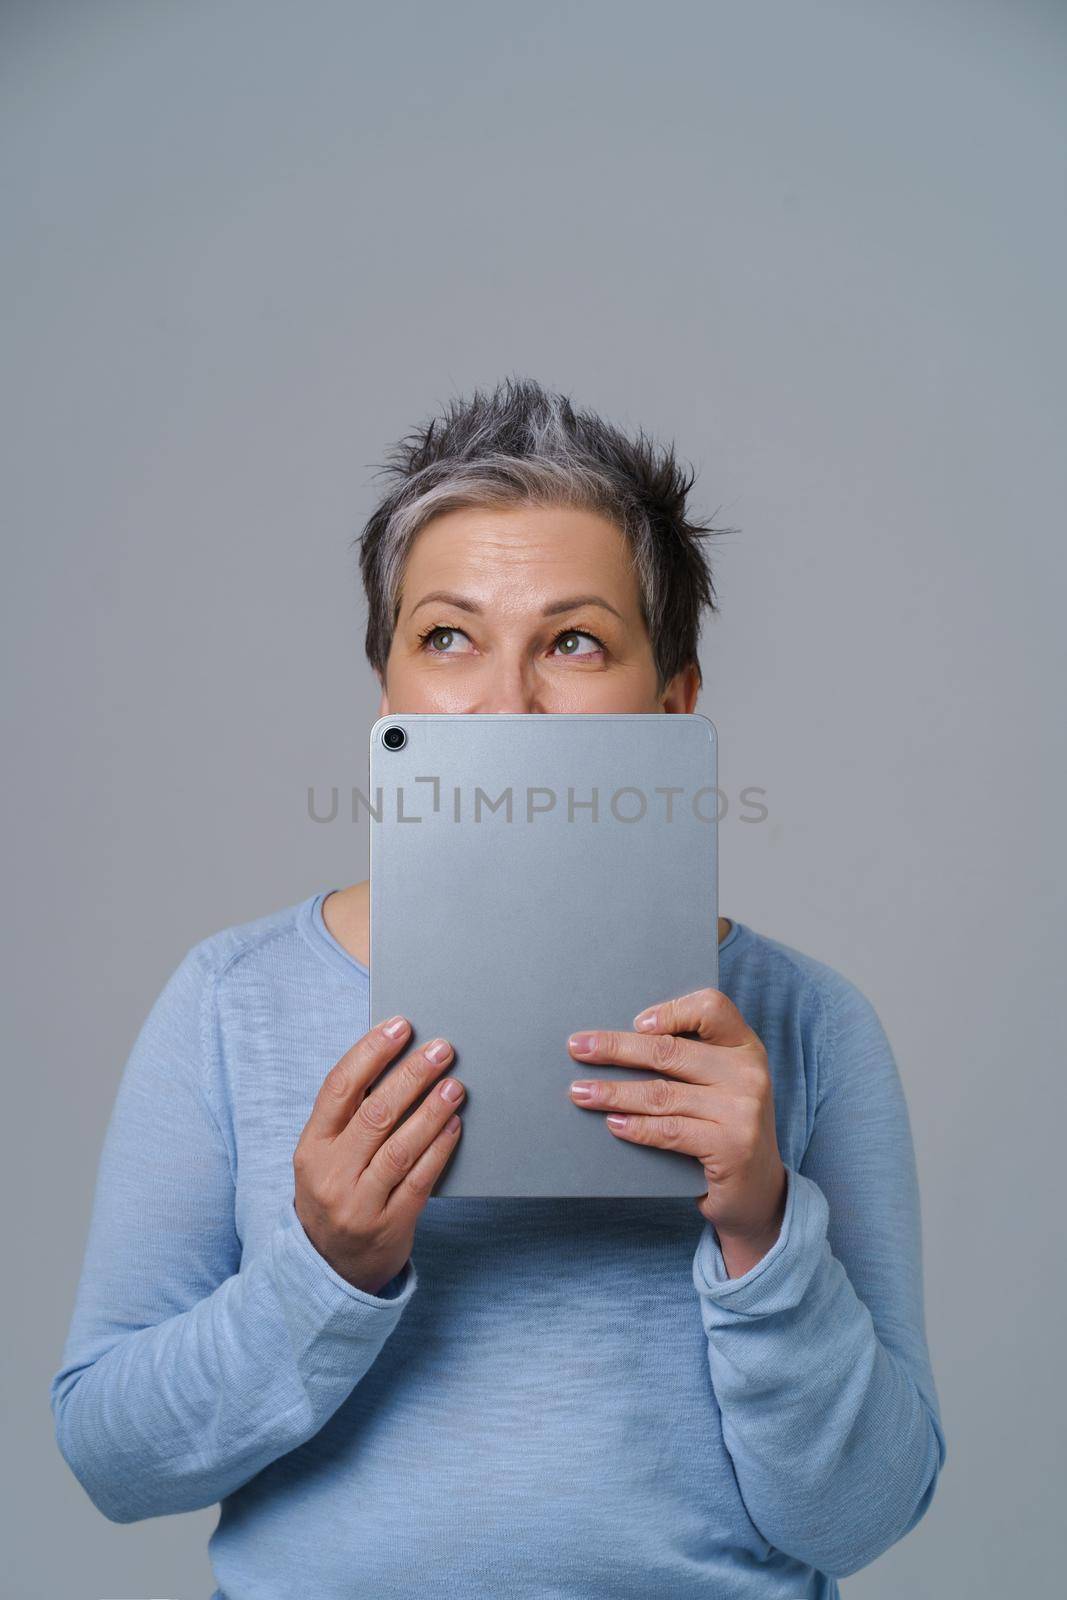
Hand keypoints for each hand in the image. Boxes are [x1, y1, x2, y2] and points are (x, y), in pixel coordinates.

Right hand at [293, 1016, 463, 1293]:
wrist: (328, 1268)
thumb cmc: (335, 1193)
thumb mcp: (325, 1156)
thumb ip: (350, 1116)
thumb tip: (396, 1060)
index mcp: (311, 1147)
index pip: (339, 1089)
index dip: (370, 1053)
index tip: (400, 1026)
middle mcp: (331, 1174)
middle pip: (375, 1114)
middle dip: (412, 1075)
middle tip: (442, 1049)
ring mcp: (359, 1203)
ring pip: (401, 1147)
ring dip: (432, 1110)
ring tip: (455, 1084)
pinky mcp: (390, 1225)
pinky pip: (421, 1179)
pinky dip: (440, 1148)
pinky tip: (455, 1125)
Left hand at [566, 988, 787, 1275]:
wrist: (759, 1191)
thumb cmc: (724, 1128)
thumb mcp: (718, 1086)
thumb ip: (687, 1063)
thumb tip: (614, 1046)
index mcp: (744, 1047)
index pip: (713, 1008)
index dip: (672, 1010)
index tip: (635, 1022)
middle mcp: (749, 1073)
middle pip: (670, 1051)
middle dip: (616, 1048)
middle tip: (577, 1048)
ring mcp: (743, 1111)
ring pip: (661, 1094)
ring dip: (613, 1092)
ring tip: (580, 1092)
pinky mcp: (731, 1147)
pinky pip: (670, 1131)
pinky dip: (636, 1127)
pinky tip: (612, 1124)